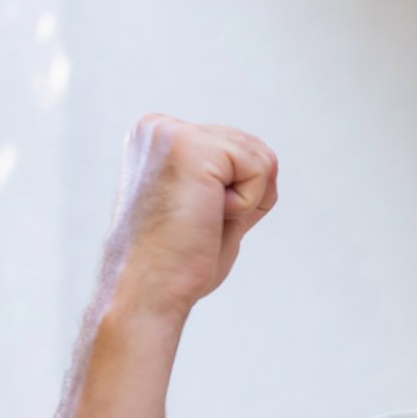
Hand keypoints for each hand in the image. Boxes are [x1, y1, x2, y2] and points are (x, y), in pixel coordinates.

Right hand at [95, 115, 279, 319]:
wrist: (147, 291)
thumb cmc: (177, 261)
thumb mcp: (206, 207)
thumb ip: (230, 179)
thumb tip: (269, 162)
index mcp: (159, 138)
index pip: (237, 150)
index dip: (237, 194)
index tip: (194, 218)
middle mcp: (159, 126)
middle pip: (254, 149)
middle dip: (245, 196)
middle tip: (199, 223)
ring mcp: (172, 132)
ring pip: (262, 157)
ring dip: (245, 201)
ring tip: (199, 219)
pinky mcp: (191, 145)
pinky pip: (260, 169)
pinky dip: (246, 204)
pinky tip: (206, 216)